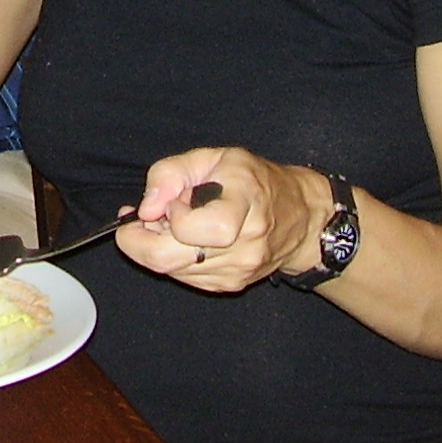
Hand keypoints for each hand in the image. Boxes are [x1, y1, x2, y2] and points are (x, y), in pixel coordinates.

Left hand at [112, 146, 318, 291]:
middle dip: (141, 240)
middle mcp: (243, 246)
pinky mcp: (231, 285)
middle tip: (148, 218)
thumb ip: (170, 173)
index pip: (190, 228)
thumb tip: (144, 209)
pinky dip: (173, 259)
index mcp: (243, 204)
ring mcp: (237, 271)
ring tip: (176, 223)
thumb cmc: (253, 180)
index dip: (169, 214)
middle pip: (169, 259)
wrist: (301, 216)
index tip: (172, 201)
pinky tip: (187, 239)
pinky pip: (183, 278)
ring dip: (158, 247)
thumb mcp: (212, 157)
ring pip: (170, 270)